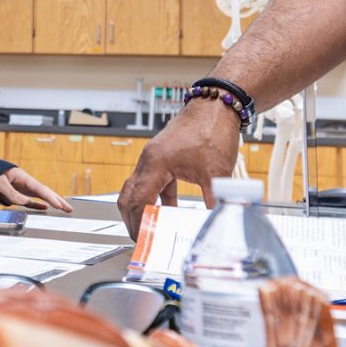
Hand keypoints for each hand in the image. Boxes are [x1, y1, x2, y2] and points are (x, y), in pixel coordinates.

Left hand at [0, 166, 71, 212]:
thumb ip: (11, 193)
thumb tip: (25, 202)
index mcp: (23, 178)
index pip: (40, 189)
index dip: (51, 198)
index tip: (59, 205)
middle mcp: (25, 183)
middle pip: (45, 192)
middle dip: (58, 200)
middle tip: (69, 209)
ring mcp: (22, 188)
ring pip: (41, 196)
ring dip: (52, 203)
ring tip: (64, 209)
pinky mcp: (17, 193)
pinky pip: (31, 200)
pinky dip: (38, 205)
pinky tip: (45, 209)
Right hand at [117, 100, 242, 234]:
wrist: (217, 105)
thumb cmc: (212, 130)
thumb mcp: (216, 172)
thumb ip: (215, 201)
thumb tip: (218, 223)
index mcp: (156, 164)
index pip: (138, 201)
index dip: (138, 224)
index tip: (143, 241)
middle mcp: (149, 160)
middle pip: (128, 196)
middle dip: (132, 220)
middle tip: (141, 240)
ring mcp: (155, 157)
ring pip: (138, 188)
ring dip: (143, 209)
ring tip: (152, 230)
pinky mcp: (165, 156)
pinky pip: (154, 182)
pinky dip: (158, 198)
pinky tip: (172, 211)